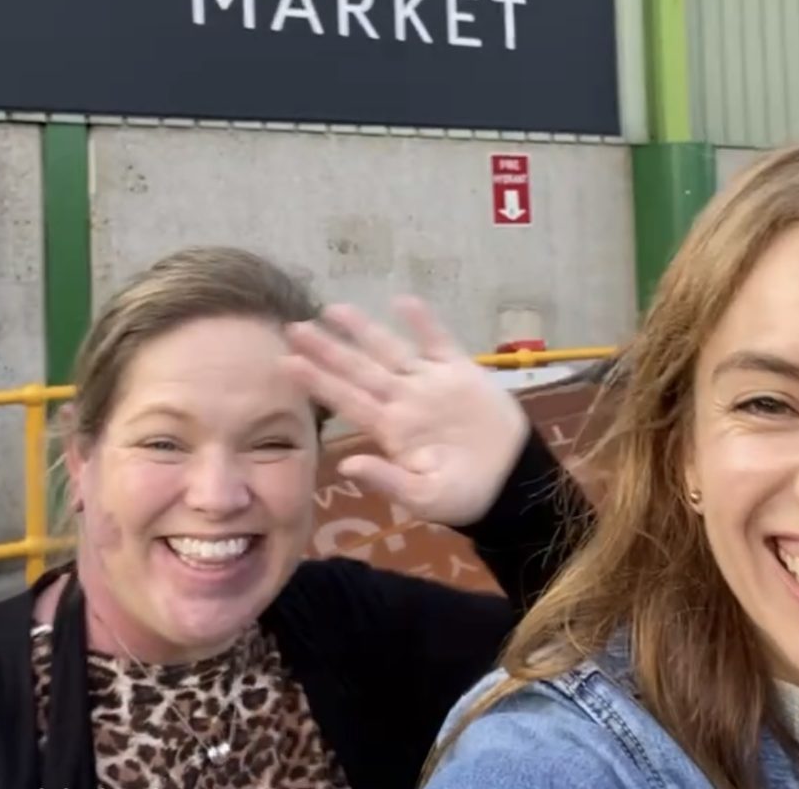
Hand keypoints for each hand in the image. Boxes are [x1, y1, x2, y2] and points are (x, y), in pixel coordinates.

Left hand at [281, 297, 529, 526]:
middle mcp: (404, 400)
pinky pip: (438, 341)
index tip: (286, 362)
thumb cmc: (463, 494)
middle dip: (328, 349)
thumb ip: (386, 480)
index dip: (318, 381)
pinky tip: (404, 301)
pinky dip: (424, 322)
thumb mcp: (423, 497)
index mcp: (390, 430)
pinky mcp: (461, 371)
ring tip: (334, 309)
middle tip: (294, 327)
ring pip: (391, 350)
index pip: (347, 400)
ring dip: (365, 330)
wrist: (512, 482)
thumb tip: (346, 466)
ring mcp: (431, 382)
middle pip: (360, 370)